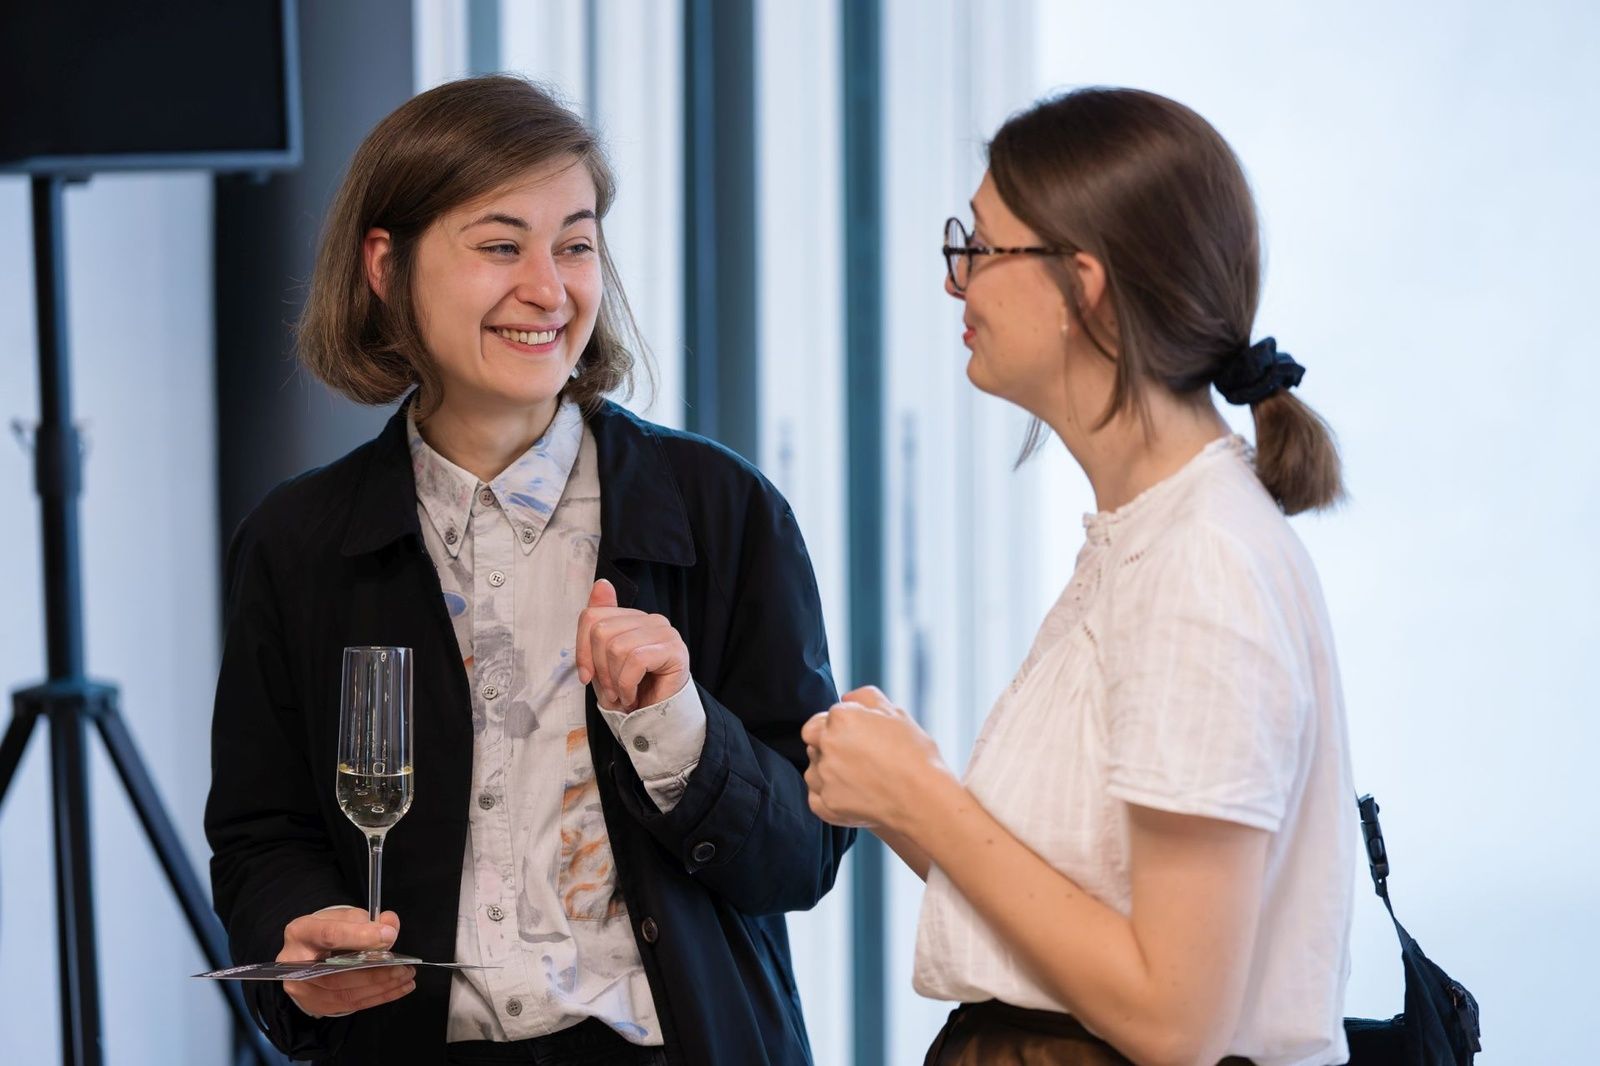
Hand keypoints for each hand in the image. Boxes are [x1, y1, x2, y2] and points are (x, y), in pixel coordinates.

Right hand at [277, 907, 414, 1017]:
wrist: (310, 950)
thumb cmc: (330, 929)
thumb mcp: (346, 917)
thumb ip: (369, 920)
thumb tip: (390, 926)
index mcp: (302, 932)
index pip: (330, 935)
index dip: (360, 936)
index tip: (389, 936)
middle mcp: (294, 963)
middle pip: (336, 974)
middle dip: (375, 973)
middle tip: (403, 968)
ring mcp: (302, 988)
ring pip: (344, 994)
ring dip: (380, 988)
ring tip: (406, 978)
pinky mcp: (314, 1004)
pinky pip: (348, 1005)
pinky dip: (376, 998)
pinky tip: (397, 989)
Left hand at [576, 579, 689, 711]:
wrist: (657, 720)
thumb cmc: (631, 690)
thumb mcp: (603, 661)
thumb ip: (599, 624)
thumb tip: (601, 584)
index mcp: (632, 618)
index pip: (592, 616)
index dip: (582, 649)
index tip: (586, 677)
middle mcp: (651, 619)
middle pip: (601, 631)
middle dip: (599, 669)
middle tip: (610, 690)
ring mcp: (665, 632)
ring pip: (617, 647)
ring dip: (614, 681)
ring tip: (623, 695)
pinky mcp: (674, 649)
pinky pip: (636, 660)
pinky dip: (627, 685)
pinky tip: (633, 696)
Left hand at [801, 686, 953, 832]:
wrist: (923, 799)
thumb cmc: (914, 755)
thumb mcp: (896, 714)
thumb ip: (866, 697)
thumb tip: (846, 698)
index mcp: (841, 718)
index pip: (824, 717)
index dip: (842, 727)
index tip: (861, 739)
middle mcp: (827, 744)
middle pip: (813, 740)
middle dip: (830, 745)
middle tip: (860, 757)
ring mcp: (824, 776)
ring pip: (814, 769)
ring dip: (828, 771)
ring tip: (860, 778)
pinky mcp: (826, 804)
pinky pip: (816, 797)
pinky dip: (829, 797)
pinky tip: (853, 795)